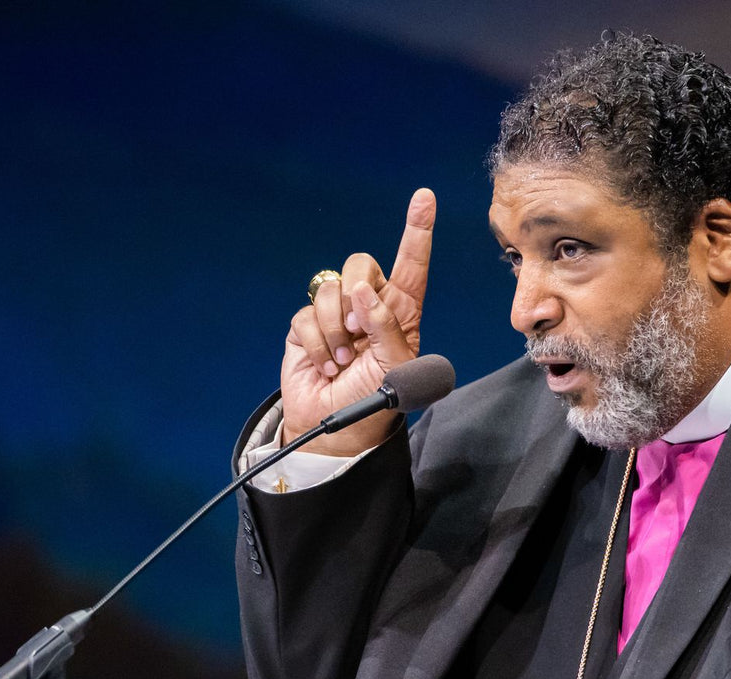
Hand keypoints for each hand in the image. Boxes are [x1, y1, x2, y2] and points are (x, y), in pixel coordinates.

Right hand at [280, 188, 435, 455]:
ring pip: (329, 290)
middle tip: (358, 330)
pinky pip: (306, 316)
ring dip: (335, 329)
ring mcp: (337, 315)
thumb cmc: (376, 401)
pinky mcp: (307, 327)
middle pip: (361, 265)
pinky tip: (324, 365)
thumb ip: (385, 328)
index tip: (425, 197)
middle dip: (357, 290)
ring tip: (342, 360)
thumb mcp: (395, 369)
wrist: (335, 428)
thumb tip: (362, 293)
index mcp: (400, 311)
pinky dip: (316, 343)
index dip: (417, 230)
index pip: (411, 265)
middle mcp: (368, 306)